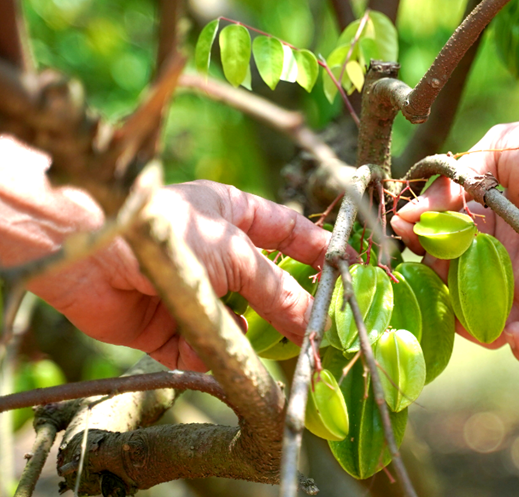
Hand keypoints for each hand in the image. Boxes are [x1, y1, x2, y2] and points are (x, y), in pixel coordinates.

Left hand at [26, 180, 333, 370]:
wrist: (91, 257)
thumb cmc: (171, 234)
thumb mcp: (237, 254)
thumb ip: (277, 290)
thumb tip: (314, 322)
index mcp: (233, 215)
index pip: (289, 231)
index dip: (320, 250)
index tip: (352, 270)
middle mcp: (216, 252)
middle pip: (268, 284)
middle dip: (294, 307)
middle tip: (326, 330)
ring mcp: (195, 289)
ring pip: (240, 321)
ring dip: (257, 338)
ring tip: (287, 356)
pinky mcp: (170, 324)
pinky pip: (204, 346)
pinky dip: (214, 355)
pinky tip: (225, 358)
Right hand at [392, 114, 518, 364]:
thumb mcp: (490, 158)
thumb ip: (447, 188)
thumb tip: (403, 216)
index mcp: (478, 228)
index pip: (438, 258)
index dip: (420, 260)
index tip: (407, 252)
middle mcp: (499, 261)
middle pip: (458, 300)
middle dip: (443, 304)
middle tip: (440, 294)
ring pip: (492, 328)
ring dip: (477, 333)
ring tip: (477, 323)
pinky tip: (516, 336)